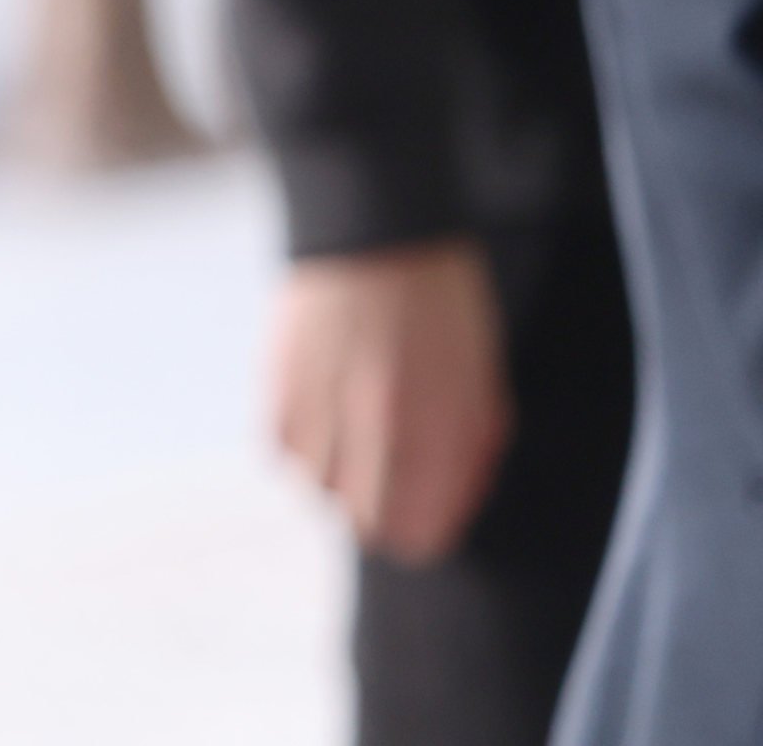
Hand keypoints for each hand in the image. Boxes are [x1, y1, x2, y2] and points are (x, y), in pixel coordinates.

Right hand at [269, 240, 509, 563]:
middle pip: (361, 523)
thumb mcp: (484, 380)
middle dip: (377, 515)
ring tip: (349, 438)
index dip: (423, 535)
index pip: (420, 535)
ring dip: (333, 476)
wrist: (378, 227)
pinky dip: (296, 446)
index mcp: (442, 427)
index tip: (423, 516)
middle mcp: (380, 424)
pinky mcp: (279, 379)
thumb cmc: (444, 305)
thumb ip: (469, 452)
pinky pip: (278, 450)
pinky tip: (317, 417)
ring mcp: (324, 402)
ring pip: (315, 489)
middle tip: (385, 485)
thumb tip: (447, 509)